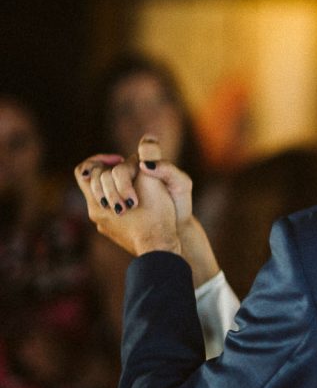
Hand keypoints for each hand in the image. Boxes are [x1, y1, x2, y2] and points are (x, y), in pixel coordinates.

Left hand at [74, 137, 183, 255]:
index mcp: (98, 200)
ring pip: (104, 198)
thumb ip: (148, 158)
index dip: (100, 160)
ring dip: (118, 190)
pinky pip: (113, 213)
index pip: (85, 171)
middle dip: (111, 175)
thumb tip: (149, 138)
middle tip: (131, 175)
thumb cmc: (158, 216)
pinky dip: (123, 204)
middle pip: (94, 184)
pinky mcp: (116, 235)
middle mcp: (97, 214)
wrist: (161, 250)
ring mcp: (105, 226)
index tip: (119, 160)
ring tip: (137, 191)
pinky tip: (141, 207)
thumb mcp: (154, 182)